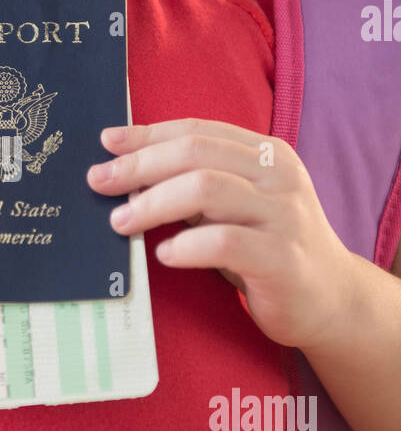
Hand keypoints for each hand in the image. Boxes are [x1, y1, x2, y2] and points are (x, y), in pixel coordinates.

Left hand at [86, 117, 353, 349]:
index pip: (198, 131)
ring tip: (121, 221)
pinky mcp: (284, 258)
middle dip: (140, 166)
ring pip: (208, 189)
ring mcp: (284, 215)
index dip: (149, 134)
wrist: (331, 299)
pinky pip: (225, 242)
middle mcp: (278, 176)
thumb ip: (196, 183)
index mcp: (266, 154)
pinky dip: (187, 245)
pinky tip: (164, 254)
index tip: (107, 142)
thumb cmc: (268, 248)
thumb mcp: (236, 206)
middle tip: (99, 182)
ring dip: (154, 203)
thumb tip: (124, 168)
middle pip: (197, 153)